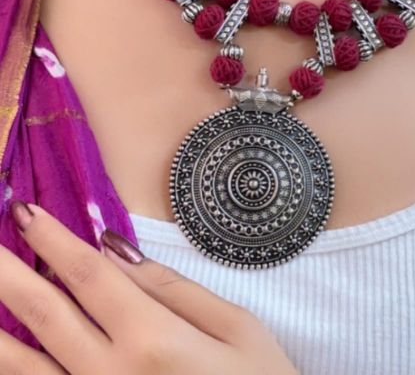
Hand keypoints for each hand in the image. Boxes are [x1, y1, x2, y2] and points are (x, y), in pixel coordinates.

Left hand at [0, 201, 298, 373]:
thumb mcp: (237, 327)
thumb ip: (174, 288)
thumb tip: (116, 249)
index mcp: (153, 339)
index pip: (88, 276)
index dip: (53, 241)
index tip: (24, 210)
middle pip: (45, 314)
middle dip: (8, 272)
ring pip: (25, 367)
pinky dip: (18, 371)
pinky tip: (6, 350)